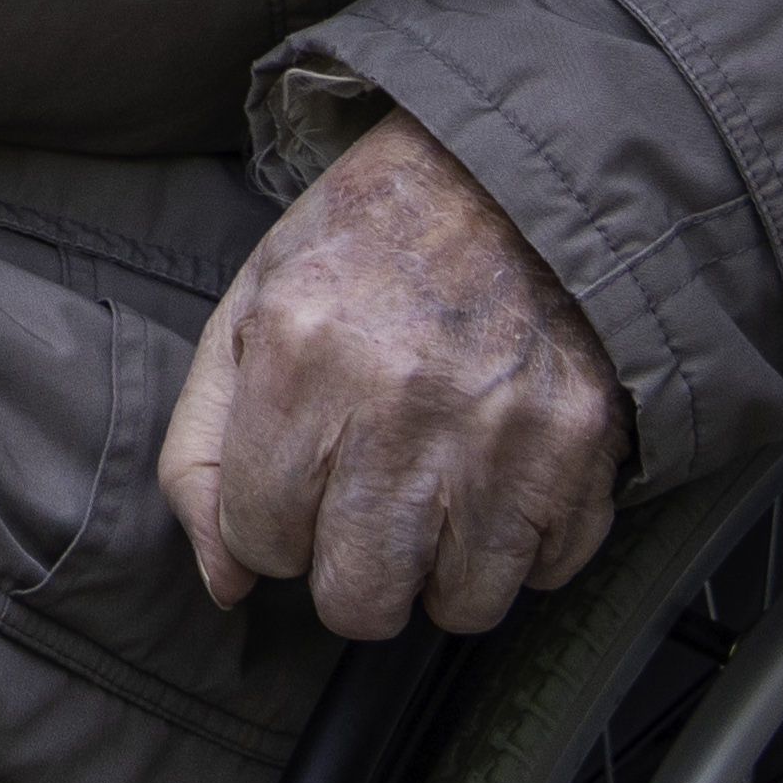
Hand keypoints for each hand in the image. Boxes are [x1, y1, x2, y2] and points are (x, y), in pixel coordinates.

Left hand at [158, 119, 628, 638]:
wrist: (505, 175)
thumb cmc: (364, 249)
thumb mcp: (248, 313)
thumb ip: (201, 452)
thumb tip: (227, 584)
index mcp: (298, 355)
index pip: (260, 543)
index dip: (276, 521)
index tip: (306, 473)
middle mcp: (397, 402)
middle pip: (358, 602)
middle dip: (355, 570)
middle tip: (372, 500)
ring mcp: (498, 429)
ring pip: (460, 607)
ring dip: (446, 567)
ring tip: (443, 486)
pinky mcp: (582, 445)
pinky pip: (548, 570)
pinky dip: (526, 543)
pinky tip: (504, 471)